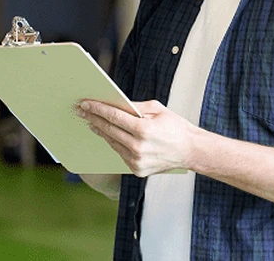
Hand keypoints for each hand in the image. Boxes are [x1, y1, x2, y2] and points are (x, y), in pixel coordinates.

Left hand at [77, 99, 196, 176]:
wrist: (191, 151)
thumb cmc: (176, 127)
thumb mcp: (157, 109)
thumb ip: (134, 107)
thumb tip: (114, 104)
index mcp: (144, 130)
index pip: (114, 117)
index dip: (97, 109)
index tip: (85, 103)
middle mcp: (138, 147)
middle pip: (109, 130)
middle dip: (93, 118)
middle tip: (81, 111)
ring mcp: (137, 161)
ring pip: (112, 142)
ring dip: (100, 131)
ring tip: (91, 121)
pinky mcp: (137, 170)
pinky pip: (120, 153)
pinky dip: (113, 142)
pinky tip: (107, 134)